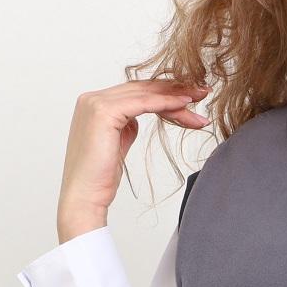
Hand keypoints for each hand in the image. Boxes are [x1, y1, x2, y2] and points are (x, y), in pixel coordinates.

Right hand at [56, 75, 209, 239]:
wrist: (85, 198)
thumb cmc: (100, 179)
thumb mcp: (116, 144)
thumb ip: (124, 126)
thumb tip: (137, 117)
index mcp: (93, 104)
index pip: (135, 92)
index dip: (163, 92)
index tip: (189, 97)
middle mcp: (92, 98)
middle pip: (142, 89)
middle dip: (174, 90)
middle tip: (202, 92)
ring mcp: (96, 103)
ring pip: (145, 94)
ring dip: (175, 96)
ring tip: (200, 98)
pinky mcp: (104, 112)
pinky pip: (143, 103)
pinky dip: (165, 102)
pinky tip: (184, 104)